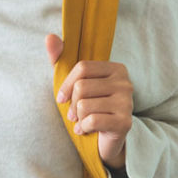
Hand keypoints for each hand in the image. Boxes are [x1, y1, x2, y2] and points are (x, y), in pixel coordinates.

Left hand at [46, 34, 133, 169]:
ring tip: (82, 121)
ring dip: (78, 117)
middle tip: (74, 114)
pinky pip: (91, 121)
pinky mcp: (125, 122)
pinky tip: (86, 130)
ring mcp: (127, 103)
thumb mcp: (74, 82)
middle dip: (72, 104)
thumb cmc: (90, 106)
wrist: (106, 139)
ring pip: (84, 105)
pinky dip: (83, 128)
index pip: (82, 67)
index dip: (66, 84)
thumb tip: (49, 37)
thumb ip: (61, 59)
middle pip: (82, 87)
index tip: (61, 98)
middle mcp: (125, 83)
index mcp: (116, 68)